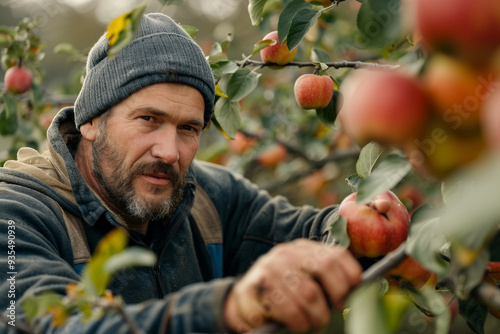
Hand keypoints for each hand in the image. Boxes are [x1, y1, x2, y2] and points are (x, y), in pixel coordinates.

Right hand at [224, 239, 361, 331]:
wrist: (244, 299)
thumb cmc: (283, 292)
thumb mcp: (302, 277)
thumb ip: (324, 278)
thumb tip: (358, 287)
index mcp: (301, 248)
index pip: (334, 254)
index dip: (349, 274)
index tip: (354, 292)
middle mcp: (285, 253)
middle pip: (324, 268)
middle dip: (336, 295)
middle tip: (333, 311)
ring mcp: (268, 268)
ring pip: (308, 294)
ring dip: (315, 316)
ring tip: (312, 324)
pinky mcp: (252, 287)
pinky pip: (286, 309)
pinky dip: (296, 322)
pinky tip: (295, 325)